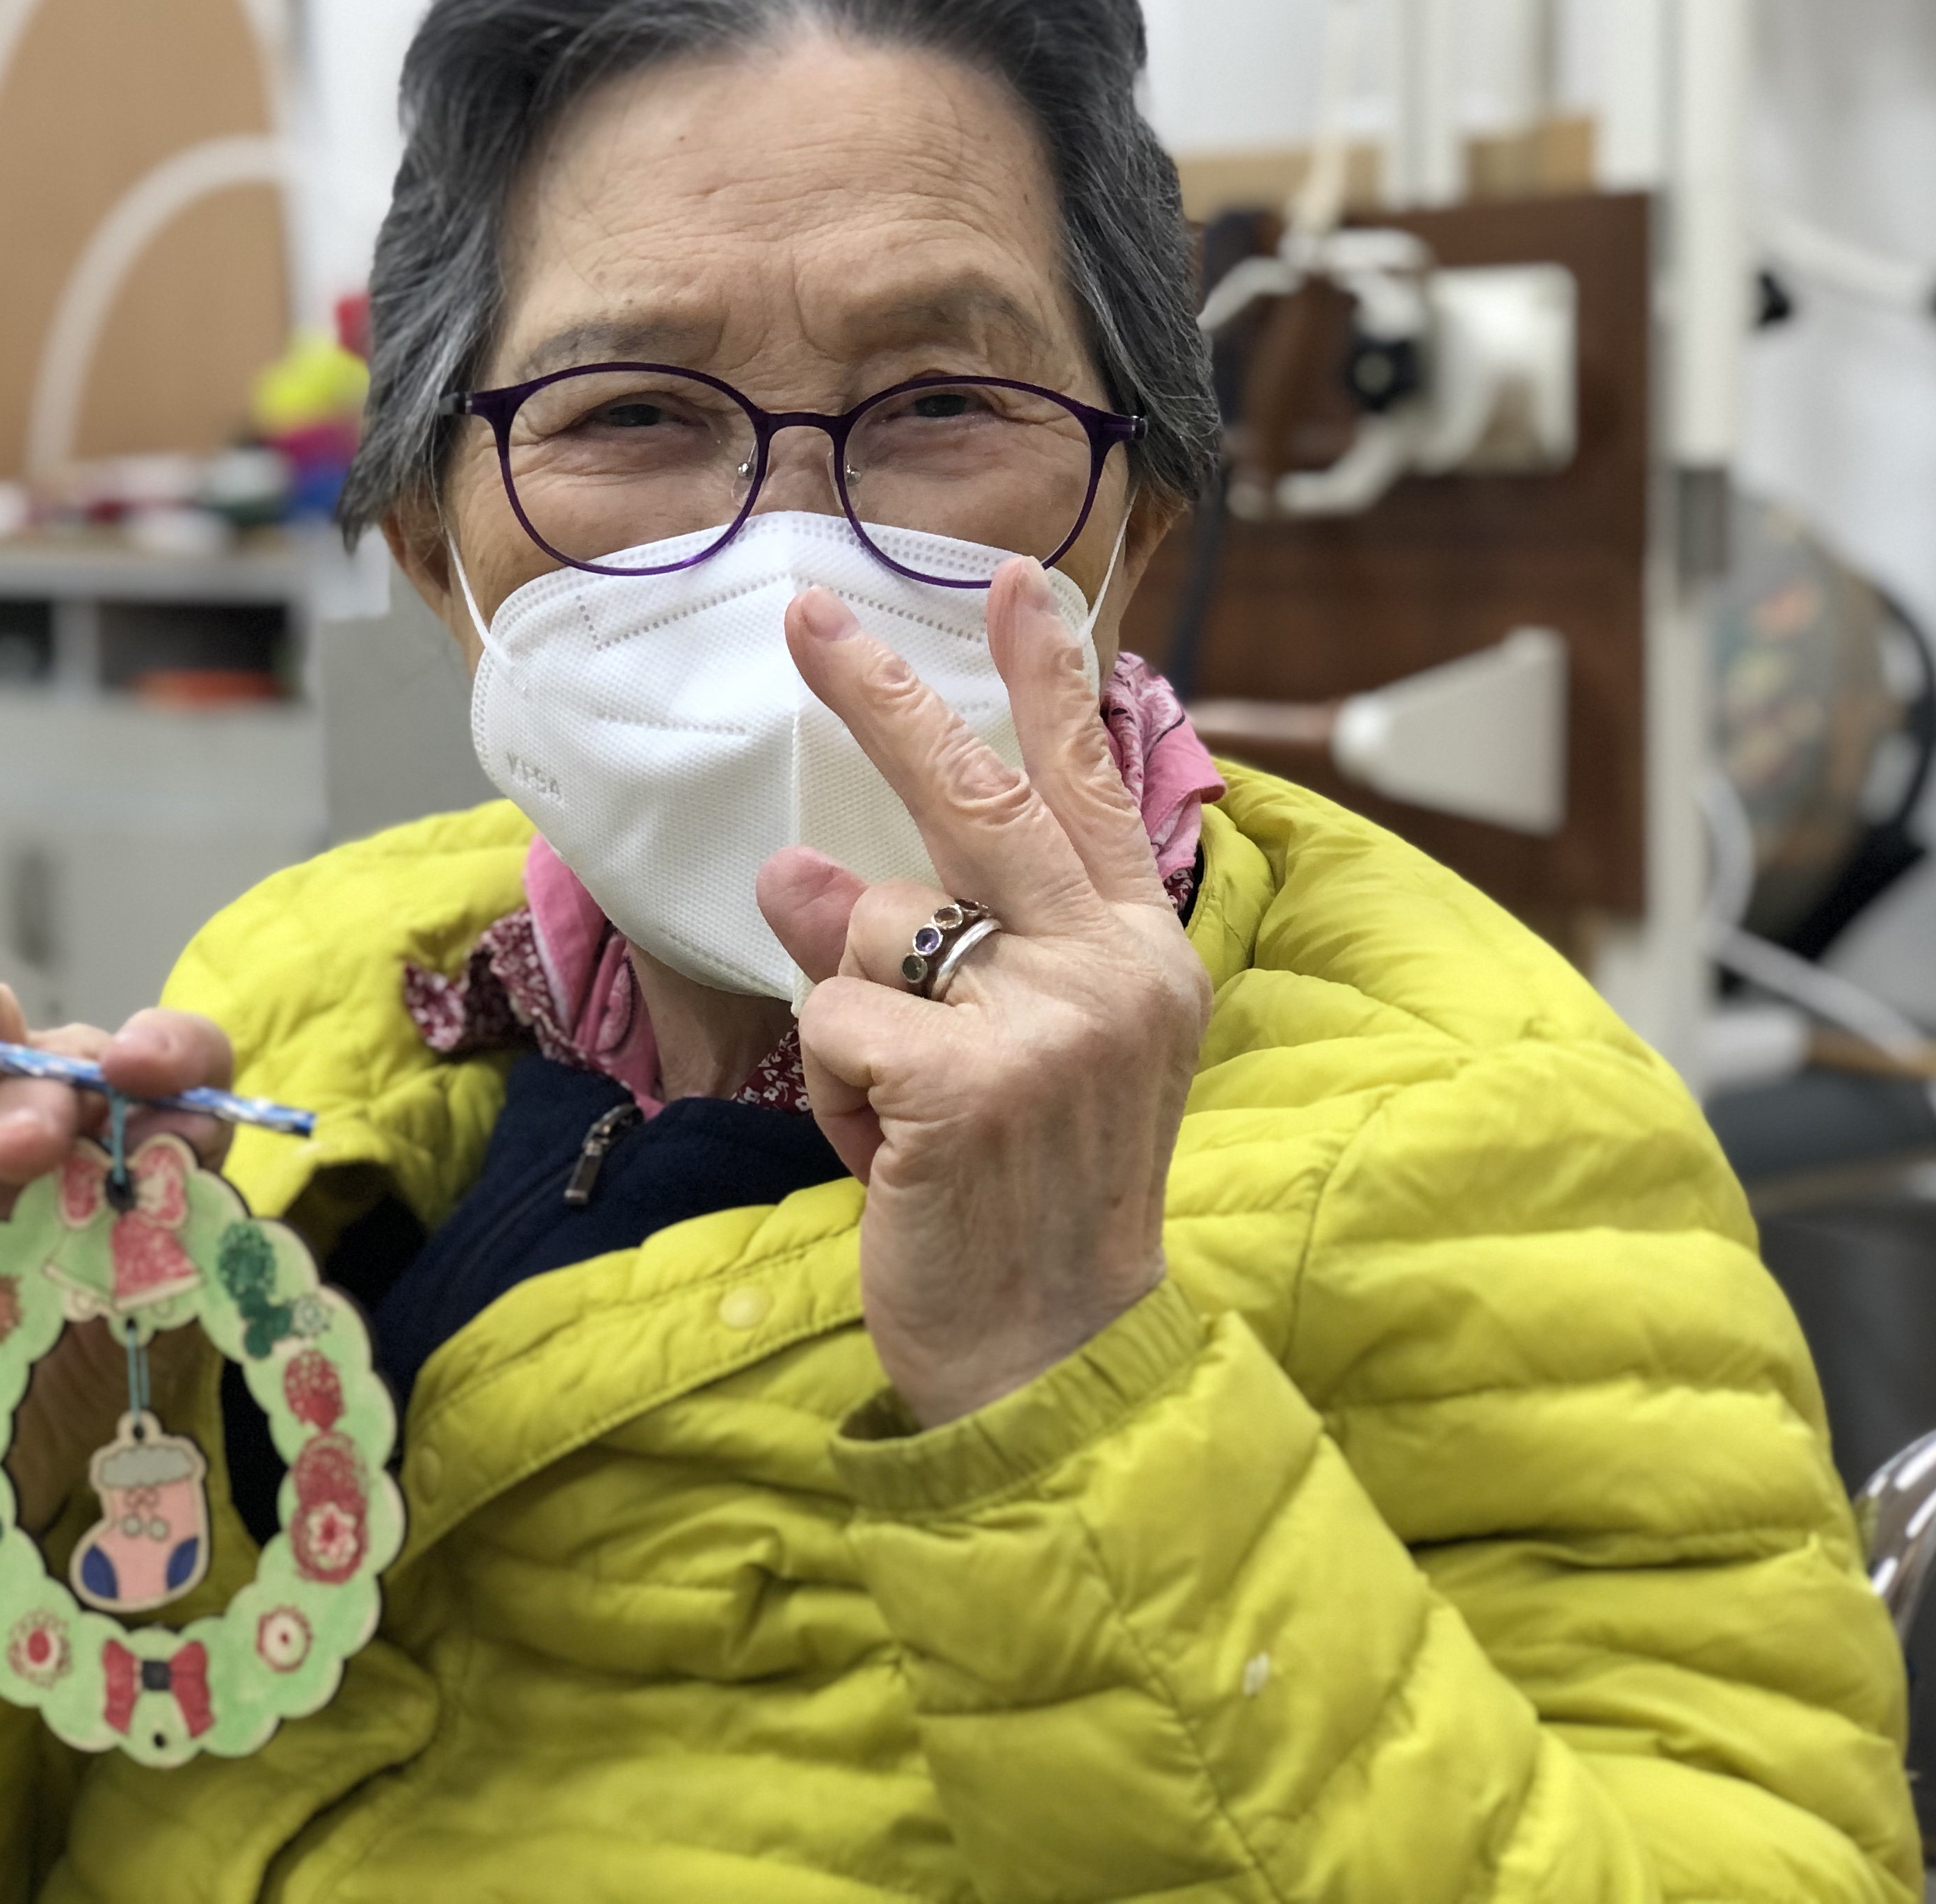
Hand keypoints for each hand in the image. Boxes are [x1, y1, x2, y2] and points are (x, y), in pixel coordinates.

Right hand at [0, 934, 232, 1611]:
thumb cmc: (82, 1346)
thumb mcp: (143, 1296)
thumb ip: (173, 1213)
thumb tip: (197, 1127)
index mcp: (153, 1129)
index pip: (184, 1060)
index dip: (173, 1051)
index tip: (146, 1071)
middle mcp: (75, 1100)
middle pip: (76, 1054)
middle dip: (52, 1090)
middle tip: (24, 1151)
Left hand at [756, 560, 1210, 1428]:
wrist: (1054, 1356)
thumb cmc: (1022, 1196)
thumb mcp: (999, 1055)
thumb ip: (928, 951)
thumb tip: (796, 864)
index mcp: (1140, 954)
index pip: (1084, 788)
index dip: (1047, 678)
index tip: (1015, 580)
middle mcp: (1114, 970)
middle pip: (976, 797)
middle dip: (883, 697)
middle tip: (807, 619)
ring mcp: (1051, 1021)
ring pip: (873, 929)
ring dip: (851, 1021)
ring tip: (905, 1112)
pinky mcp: (972, 1079)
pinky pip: (836, 1018)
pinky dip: (836, 1089)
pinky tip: (888, 1152)